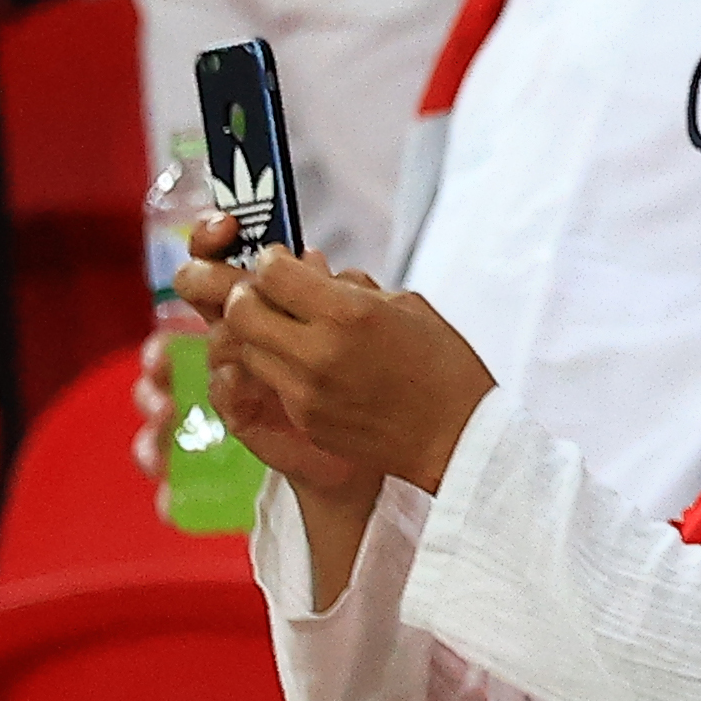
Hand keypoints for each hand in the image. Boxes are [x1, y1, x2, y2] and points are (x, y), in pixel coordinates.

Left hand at [206, 254, 494, 496]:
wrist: (460, 439)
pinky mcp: (306, 419)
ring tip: (289, 331)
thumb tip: (316, 270)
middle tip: (265, 293)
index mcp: (349, 314)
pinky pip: (274, 382)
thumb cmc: (445, 368)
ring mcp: (306, 390)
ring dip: (260, 334)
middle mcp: (318, 350)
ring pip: (247, 348)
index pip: (272, 273)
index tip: (280, 262)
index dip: (271, 261)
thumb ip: (354, 287)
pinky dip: (283, 367)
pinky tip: (313, 366)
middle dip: (247, 294)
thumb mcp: (409, 308)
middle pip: (240, 310)